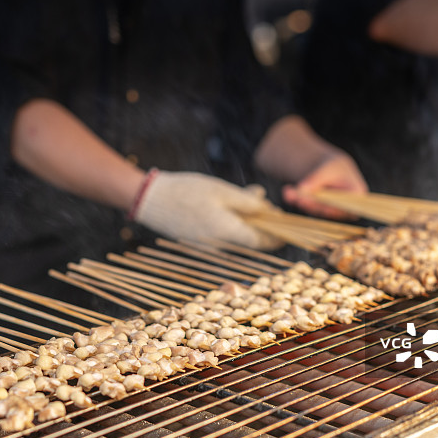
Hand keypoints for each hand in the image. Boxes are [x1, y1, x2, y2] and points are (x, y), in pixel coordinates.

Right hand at [132, 171, 282, 248]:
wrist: (150, 200)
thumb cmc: (187, 191)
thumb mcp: (222, 191)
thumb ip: (248, 203)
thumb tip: (268, 211)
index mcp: (227, 233)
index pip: (262, 242)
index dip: (278, 236)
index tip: (287, 227)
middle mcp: (220, 245)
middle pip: (251, 240)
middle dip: (264, 225)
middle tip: (272, 208)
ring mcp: (209, 246)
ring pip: (238, 236)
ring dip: (249, 220)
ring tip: (254, 196)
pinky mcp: (200, 242)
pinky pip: (225, 234)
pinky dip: (234, 221)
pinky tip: (234, 202)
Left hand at [282, 151, 367, 217]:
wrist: (329, 168)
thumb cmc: (333, 166)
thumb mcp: (326, 169)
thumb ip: (315, 179)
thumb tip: (302, 189)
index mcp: (357, 196)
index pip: (341, 206)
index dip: (324, 206)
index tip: (305, 200)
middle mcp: (348, 208)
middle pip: (327, 210)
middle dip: (308, 203)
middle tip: (292, 195)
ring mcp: (334, 213)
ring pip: (316, 211)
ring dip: (301, 201)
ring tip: (288, 191)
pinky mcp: (322, 213)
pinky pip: (309, 209)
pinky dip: (298, 200)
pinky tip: (287, 191)